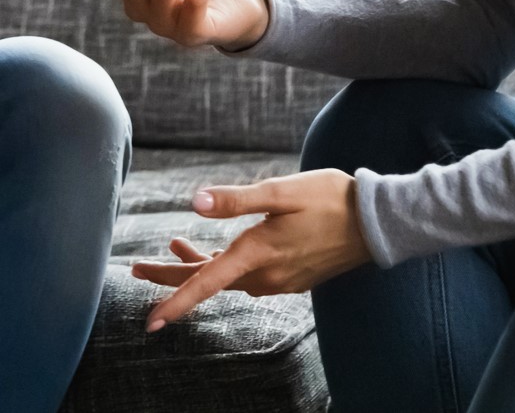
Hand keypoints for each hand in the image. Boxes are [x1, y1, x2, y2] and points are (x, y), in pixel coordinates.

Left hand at [130, 170, 370, 330]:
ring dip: (199, 264)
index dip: (175, 300)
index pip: (207, 283)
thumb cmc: (330, 199)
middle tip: (136, 268)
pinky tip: (219, 249)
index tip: (150, 323)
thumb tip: (194, 203)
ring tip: (174, 245)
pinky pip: (247, 276)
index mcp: (259, 253)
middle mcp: (267, 275)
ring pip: (227, 277)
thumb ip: (236, 199)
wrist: (378, 222)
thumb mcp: (281, 191)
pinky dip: (225, 264)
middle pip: (208, 281)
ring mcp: (280, 279)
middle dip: (172, 276)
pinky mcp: (291, 276)